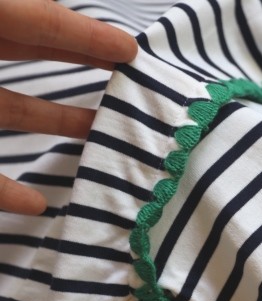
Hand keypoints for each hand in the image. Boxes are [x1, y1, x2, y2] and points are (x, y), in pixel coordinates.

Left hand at [0, 0, 137, 214]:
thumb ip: (18, 19)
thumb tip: (64, 52)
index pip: (33, 18)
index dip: (83, 33)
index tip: (132, 51)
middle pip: (28, 48)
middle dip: (81, 56)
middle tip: (131, 69)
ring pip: (11, 112)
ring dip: (58, 122)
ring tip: (104, 132)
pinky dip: (6, 191)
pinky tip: (36, 203)